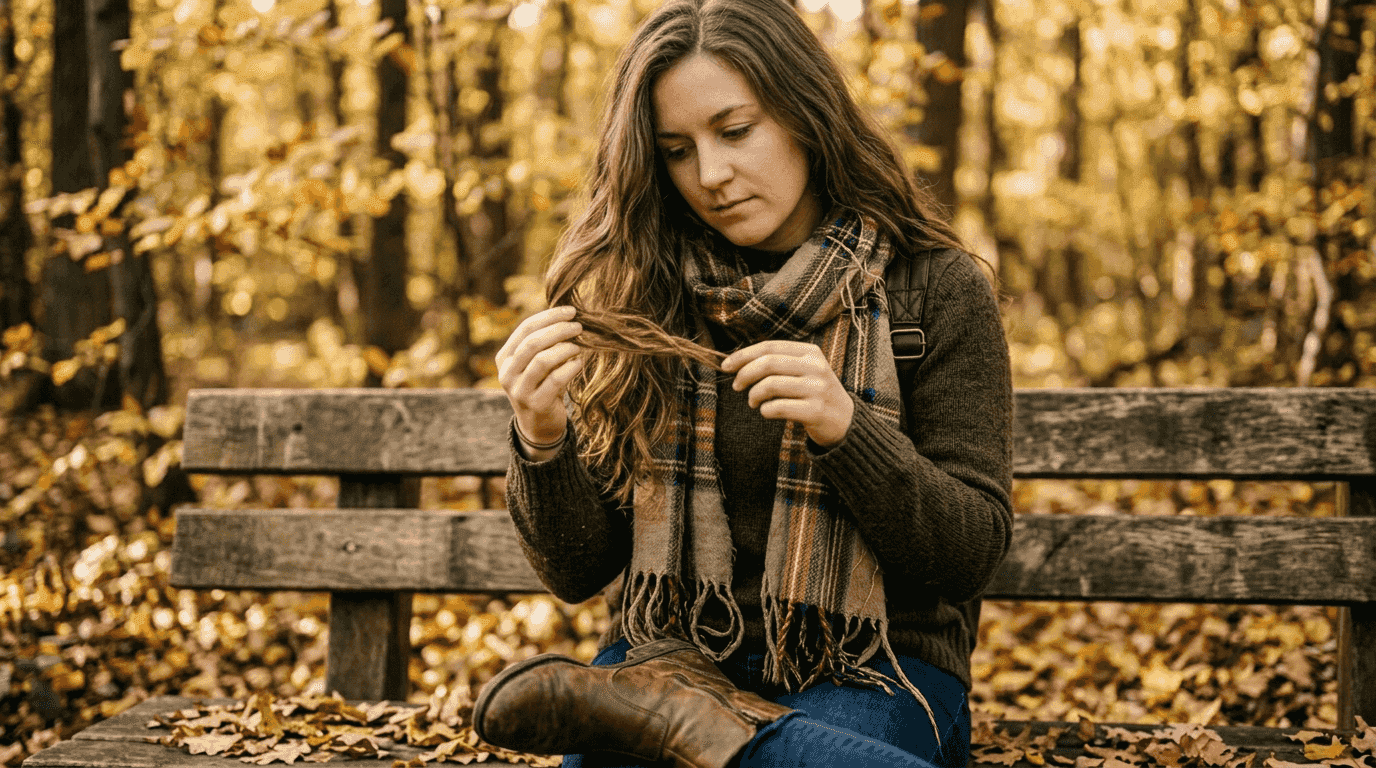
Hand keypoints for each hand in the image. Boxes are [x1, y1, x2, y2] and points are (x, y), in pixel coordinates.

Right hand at [496, 305, 583, 455]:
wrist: (538, 424)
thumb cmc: (541, 385)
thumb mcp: (534, 363)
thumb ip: (543, 343)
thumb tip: (568, 317)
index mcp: (504, 357)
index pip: (525, 328)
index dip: (549, 316)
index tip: (570, 311)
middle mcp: (507, 373)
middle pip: (533, 342)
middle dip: (559, 330)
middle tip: (578, 327)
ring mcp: (519, 390)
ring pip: (543, 360)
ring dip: (565, 349)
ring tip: (579, 347)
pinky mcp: (536, 404)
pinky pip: (556, 380)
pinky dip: (571, 368)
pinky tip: (579, 364)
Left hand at [721, 340, 853, 448]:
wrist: (845, 421)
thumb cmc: (815, 394)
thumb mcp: (805, 370)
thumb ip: (779, 362)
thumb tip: (738, 361)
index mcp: (810, 352)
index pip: (769, 346)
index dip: (743, 355)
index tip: (726, 366)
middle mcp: (816, 367)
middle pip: (767, 363)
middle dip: (744, 374)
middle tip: (736, 386)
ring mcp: (817, 389)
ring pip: (770, 385)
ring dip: (754, 395)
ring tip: (753, 402)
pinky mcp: (816, 411)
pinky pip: (778, 408)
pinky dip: (765, 411)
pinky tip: (767, 412)